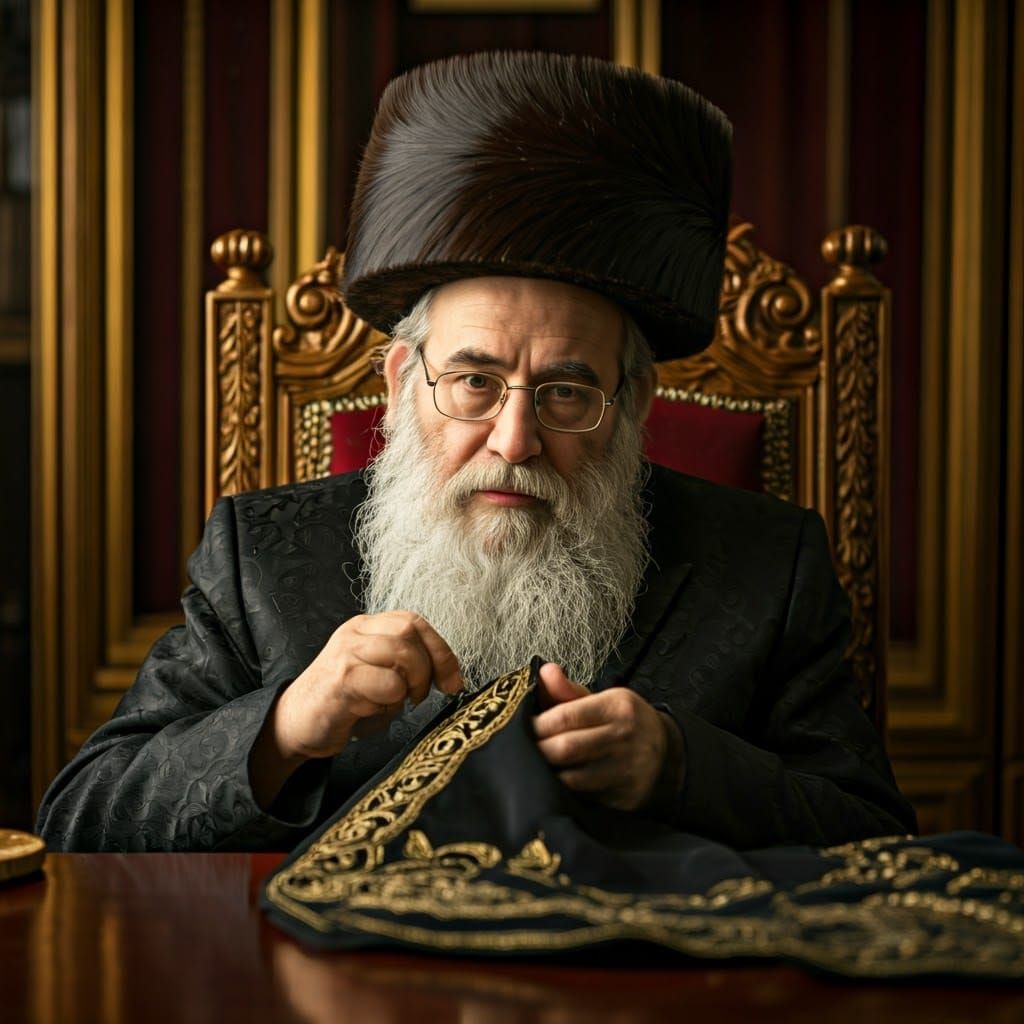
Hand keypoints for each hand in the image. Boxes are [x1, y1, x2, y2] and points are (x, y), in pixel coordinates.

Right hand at [251, 612, 462, 806]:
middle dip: (428, 669)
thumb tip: (450, 676)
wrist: (294, 723)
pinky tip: (371, 710)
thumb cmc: (343, 701)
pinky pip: (388, 685)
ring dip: (410, 686)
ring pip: (402, 654)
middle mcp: (355, 634)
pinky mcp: (342, 681)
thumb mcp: (376, 672)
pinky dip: (390, 704)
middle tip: (419, 696)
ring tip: (393, 703)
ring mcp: (346, 654)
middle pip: (411, 633)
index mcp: (366, 627)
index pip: (415, 621)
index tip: (453, 681)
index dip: (441, 651)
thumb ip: (406, 663)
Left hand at [532, 662, 678, 811]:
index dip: (537, 724)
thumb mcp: (601, 700)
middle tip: (521, 751)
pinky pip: (584, 799)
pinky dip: (563, 794)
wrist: (666, 755)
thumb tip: (544, 671)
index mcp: (617, 706)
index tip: (522, 727)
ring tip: (533, 768)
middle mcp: (625, 736)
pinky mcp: (625, 798)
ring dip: (546, 775)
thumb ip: (567, 690)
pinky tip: (553, 787)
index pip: (566, 715)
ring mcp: (627, 770)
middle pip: (566, 749)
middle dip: (537, 751)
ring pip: (572, 779)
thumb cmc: (622, 723)